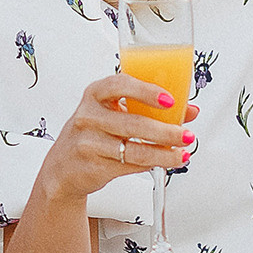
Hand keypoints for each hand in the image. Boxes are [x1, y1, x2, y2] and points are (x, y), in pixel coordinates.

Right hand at [34, 74, 197, 204]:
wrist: (63, 167)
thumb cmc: (93, 132)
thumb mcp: (115, 112)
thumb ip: (150, 108)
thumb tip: (189, 110)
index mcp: (95, 95)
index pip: (118, 85)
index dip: (145, 91)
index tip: (169, 100)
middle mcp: (88, 117)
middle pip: (133, 123)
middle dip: (166, 131)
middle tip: (187, 135)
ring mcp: (88, 143)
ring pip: (134, 150)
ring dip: (164, 153)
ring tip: (182, 154)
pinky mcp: (93, 167)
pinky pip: (129, 166)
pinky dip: (151, 164)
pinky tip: (164, 161)